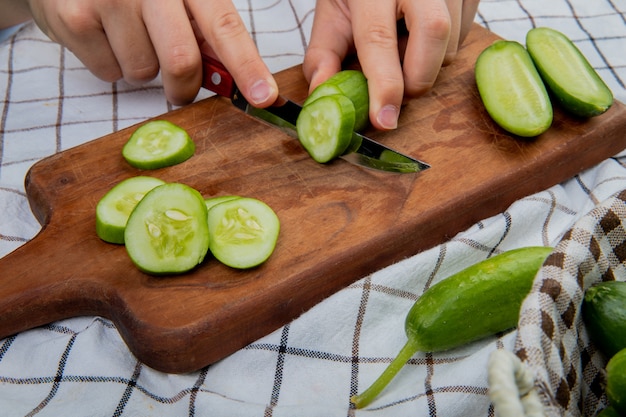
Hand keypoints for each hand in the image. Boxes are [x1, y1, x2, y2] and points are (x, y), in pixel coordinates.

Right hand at [22, 0, 277, 106]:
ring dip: (143, 69)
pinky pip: (109, 72)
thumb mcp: (178, 0)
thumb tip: (238, 81)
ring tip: (127, 36)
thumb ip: (205, 33)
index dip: (246, 66)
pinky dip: (111, 65)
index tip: (264, 97)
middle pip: (181, 62)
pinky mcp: (75, 18)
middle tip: (177, 83)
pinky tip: (103, 35)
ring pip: (143, 72)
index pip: (224, 26)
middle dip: (183, 87)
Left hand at [303, 0, 479, 129]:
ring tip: (404, 43)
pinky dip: (442, 50)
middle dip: (416, 78)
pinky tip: (421, 32)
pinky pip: (465, 37)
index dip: (384, 86)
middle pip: (433, 35)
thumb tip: (322, 92)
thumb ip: (324, 52)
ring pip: (451, 46)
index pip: (380, 38)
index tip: (385, 119)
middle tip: (395, 84)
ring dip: (427, 64)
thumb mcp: (332, 11)